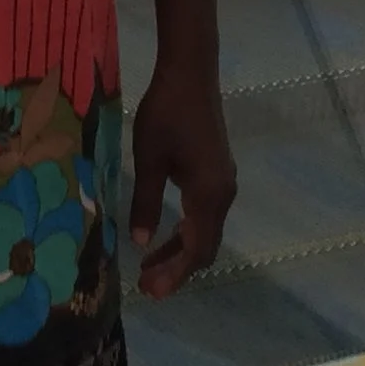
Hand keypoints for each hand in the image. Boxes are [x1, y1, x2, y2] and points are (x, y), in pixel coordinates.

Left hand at [126, 59, 233, 296]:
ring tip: (151, 266)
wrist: (191, 74)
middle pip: (206, 247)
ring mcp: (224, 183)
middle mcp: (223, 194)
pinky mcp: (218, 173)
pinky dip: (187, 232)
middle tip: (147, 285)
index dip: (175, 274)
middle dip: (178, 269)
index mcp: (208, 194)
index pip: (196, 249)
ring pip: (206, 232)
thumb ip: (146, 202)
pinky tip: (165, 236)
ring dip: (182, 251)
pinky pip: (206, 216)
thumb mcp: (149, 159)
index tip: (151, 291)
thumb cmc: (166, 113)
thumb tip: (141, 243)